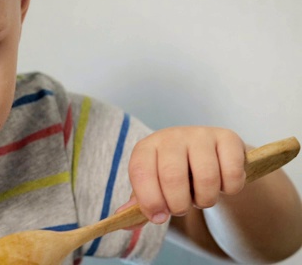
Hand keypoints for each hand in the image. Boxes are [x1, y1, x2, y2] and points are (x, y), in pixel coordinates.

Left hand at [120, 127, 246, 224]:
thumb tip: (122, 219)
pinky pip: (232, 174)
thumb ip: (139, 205)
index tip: (158, 217)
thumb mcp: (154, 188)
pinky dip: (229, 190)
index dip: (149, 200)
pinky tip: (222, 185)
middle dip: (179, 204)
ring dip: (206, 199)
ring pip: (206, 177)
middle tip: (182, 208)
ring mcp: (200, 135)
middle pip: (173, 176)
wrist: (210, 158)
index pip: (141, 172)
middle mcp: (171, 136)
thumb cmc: (175, 176)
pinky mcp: (228, 138)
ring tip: (202, 196)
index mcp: (147, 148)